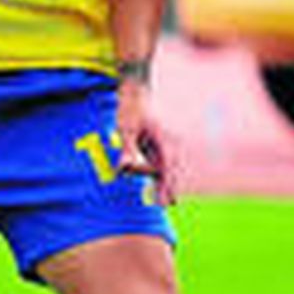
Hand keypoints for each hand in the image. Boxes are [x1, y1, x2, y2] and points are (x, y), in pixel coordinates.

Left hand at [115, 81, 176, 206]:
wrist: (136, 89)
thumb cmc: (131, 108)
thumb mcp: (126, 129)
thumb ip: (128, 150)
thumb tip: (125, 169)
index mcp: (164, 141)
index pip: (167, 169)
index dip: (168, 186)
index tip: (167, 202)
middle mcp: (167, 142)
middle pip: (168, 169)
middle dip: (168, 187)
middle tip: (166, 205)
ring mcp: (162, 141)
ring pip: (163, 165)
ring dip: (161, 179)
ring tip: (164, 199)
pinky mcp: (155, 140)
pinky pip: (158, 159)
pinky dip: (156, 171)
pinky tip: (155, 180)